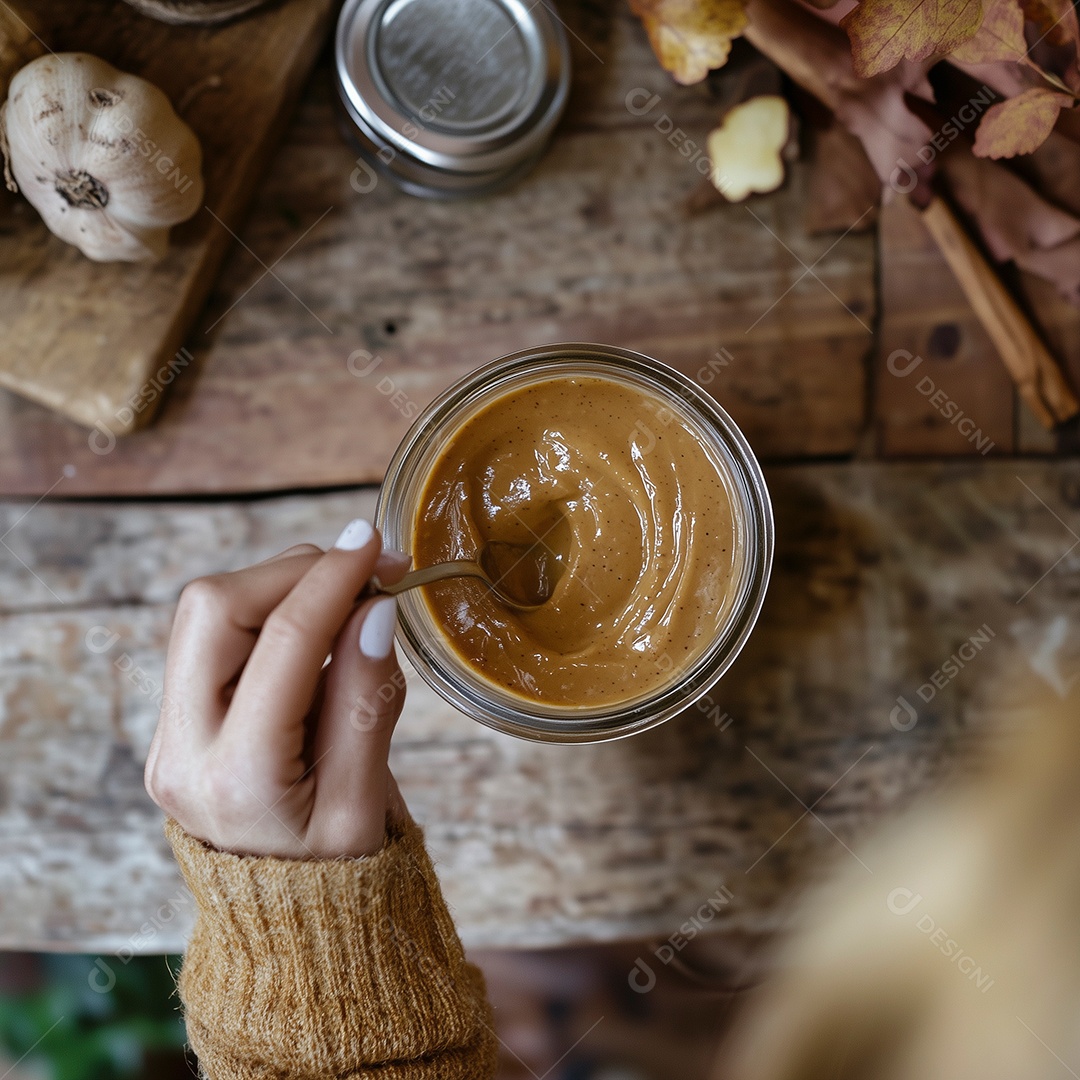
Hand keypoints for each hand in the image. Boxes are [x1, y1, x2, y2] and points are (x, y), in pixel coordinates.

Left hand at [144, 518, 411, 858]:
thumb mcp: (367, 801)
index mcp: (239, 777)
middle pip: (216, 608)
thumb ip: (369, 701)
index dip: (334, 580)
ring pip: (205, 611)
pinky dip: (265, 611)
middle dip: (293, 570)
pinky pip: (210, 636)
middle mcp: (183, 750)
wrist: (286, 925)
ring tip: (346, 596)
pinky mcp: (175, 723)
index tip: (375, 544)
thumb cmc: (337, 876)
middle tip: (364, 567)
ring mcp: (169, 735)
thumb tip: (375, 608)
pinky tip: (315, 626)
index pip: (286, 643)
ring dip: (278, 585)